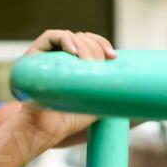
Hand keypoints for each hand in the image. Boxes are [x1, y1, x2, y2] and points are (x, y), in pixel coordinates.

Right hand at [22, 28, 117, 143]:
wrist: (44, 130)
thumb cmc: (67, 121)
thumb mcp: (96, 104)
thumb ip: (107, 92)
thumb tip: (133, 90)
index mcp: (73, 66)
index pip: (91, 45)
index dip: (103, 45)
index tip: (113, 57)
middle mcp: (60, 59)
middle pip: (83, 38)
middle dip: (95, 47)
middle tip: (96, 66)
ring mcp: (46, 56)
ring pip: (71, 36)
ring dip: (83, 45)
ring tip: (85, 63)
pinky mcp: (33, 56)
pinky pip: (51, 36)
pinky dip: (64, 39)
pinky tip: (73, 52)